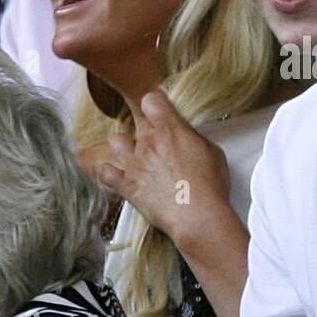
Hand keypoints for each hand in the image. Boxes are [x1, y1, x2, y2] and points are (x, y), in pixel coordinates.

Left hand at [93, 88, 232, 248]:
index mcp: (171, 129)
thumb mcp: (211, 152)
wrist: (197, 216)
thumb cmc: (209, 187)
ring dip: (124, 146)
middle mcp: (148, 142)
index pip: (151, 100)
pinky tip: (118, 175)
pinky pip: (105, 172)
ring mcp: (134, 163)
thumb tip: (186, 137)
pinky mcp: (126, 185)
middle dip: (146, 128)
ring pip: (116, 141)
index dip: (156, 104)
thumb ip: (192, 138)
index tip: (160, 111)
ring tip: (135, 155)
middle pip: (136, 121)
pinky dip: (109, 172)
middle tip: (157, 140)